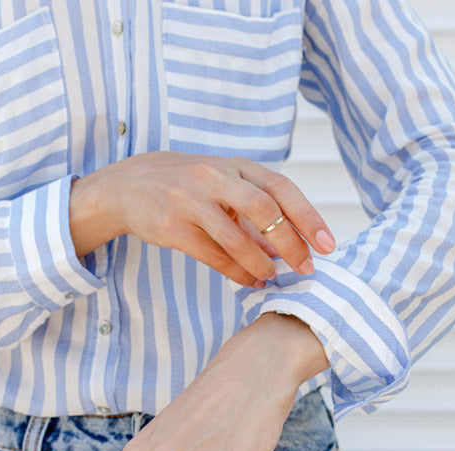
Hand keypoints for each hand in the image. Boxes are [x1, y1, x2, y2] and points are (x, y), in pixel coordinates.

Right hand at [69, 152, 335, 286]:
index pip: (281, 187)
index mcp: (234, 165)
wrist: (127, 185)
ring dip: (262, 263)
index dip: (308, 217)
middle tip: (306, 268)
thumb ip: (256, 207)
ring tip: (274, 278)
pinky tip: (251, 281)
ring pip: (237, 238)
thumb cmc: (187, 185)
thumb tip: (291, 245)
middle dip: (290, 243)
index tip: (327, 245)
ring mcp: (191, 201)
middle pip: (264, 209)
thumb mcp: (222, 182)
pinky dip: (237, 272)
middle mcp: (215, 177)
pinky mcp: (172, 227)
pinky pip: (213, 256)